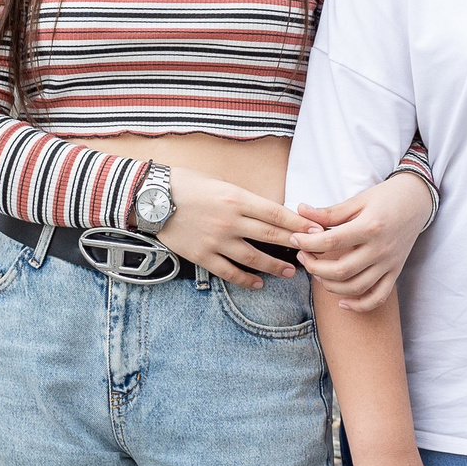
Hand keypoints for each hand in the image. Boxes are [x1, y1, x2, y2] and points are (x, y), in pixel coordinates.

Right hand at [156, 171, 320, 289]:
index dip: (298, 224)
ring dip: (274, 266)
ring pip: (254, 258)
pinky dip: (246, 279)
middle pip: (271, 236)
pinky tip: (258, 283)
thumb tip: (263, 210)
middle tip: (313, 253)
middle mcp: (230, 221)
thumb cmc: (184, 183)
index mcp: (236, 198)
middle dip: (295, 245)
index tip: (316, 230)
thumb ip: (241, 198)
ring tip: (289, 272)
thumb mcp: (218, 182)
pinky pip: (229, 271)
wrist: (150, 198)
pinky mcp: (202, 256)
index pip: (276, 213)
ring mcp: (216, 241)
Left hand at [294, 173, 436, 310]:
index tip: (294, 239)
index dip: (307, 243)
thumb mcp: (358, 200)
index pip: (331, 242)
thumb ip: (329, 212)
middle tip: (303, 256)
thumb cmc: (386, 197)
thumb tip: (301, 211)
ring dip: (330, 286)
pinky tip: (342, 301)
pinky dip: (360, 305)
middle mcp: (380, 249)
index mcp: (369, 227)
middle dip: (314, 267)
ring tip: (317, 273)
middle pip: (341, 270)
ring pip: (356, 287)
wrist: (417, 201)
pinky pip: (378, 297)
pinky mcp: (395, 272)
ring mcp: (389, 263)